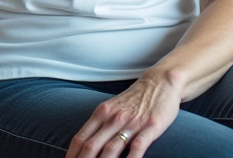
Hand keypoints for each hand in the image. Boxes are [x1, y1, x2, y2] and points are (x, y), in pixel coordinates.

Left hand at [65, 72, 182, 157]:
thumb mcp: (112, 107)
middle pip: (91, 146)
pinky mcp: (150, 127)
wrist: (160, 82)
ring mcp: (131, 123)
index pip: (80, 138)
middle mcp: (113, 118)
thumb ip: (100, 125)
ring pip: (111, 149)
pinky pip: (137, 147)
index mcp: (101, 113)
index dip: (71, 155)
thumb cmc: (135, 98)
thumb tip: (85, 144)